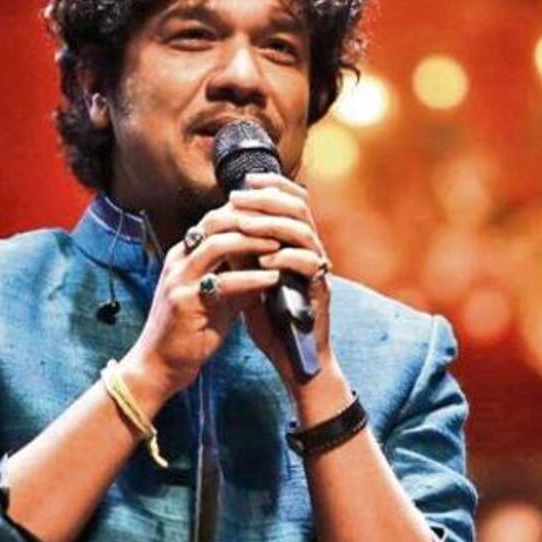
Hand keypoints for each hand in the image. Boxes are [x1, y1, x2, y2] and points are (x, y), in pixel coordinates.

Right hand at [120, 210, 283, 410]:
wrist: (159, 365)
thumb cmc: (190, 331)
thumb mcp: (218, 298)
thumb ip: (239, 278)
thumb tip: (271, 264)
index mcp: (184, 255)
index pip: (215, 219)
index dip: (245, 212)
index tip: (275, 214)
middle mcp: (178, 261)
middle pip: (214, 222)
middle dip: (250, 219)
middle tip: (281, 222)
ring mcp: (178, 280)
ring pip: (217, 246)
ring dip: (251, 242)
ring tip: (279, 245)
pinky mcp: (184, 302)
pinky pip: (222, 283)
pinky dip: (251, 278)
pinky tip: (272, 279)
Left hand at [219, 173, 342, 401]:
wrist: (294, 361)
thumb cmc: (274, 323)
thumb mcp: (251, 281)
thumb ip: (243, 255)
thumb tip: (220, 228)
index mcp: (297, 246)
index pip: (292, 202)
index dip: (271, 186)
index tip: (244, 181)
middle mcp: (312, 252)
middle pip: (299, 208)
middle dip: (267, 198)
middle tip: (238, 198)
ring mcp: (319, 271)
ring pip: (304, 232)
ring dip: (272, 225)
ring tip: (245, 225)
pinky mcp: (321, 292)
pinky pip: (309, 265)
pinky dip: (286, 257)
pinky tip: (265, 259)